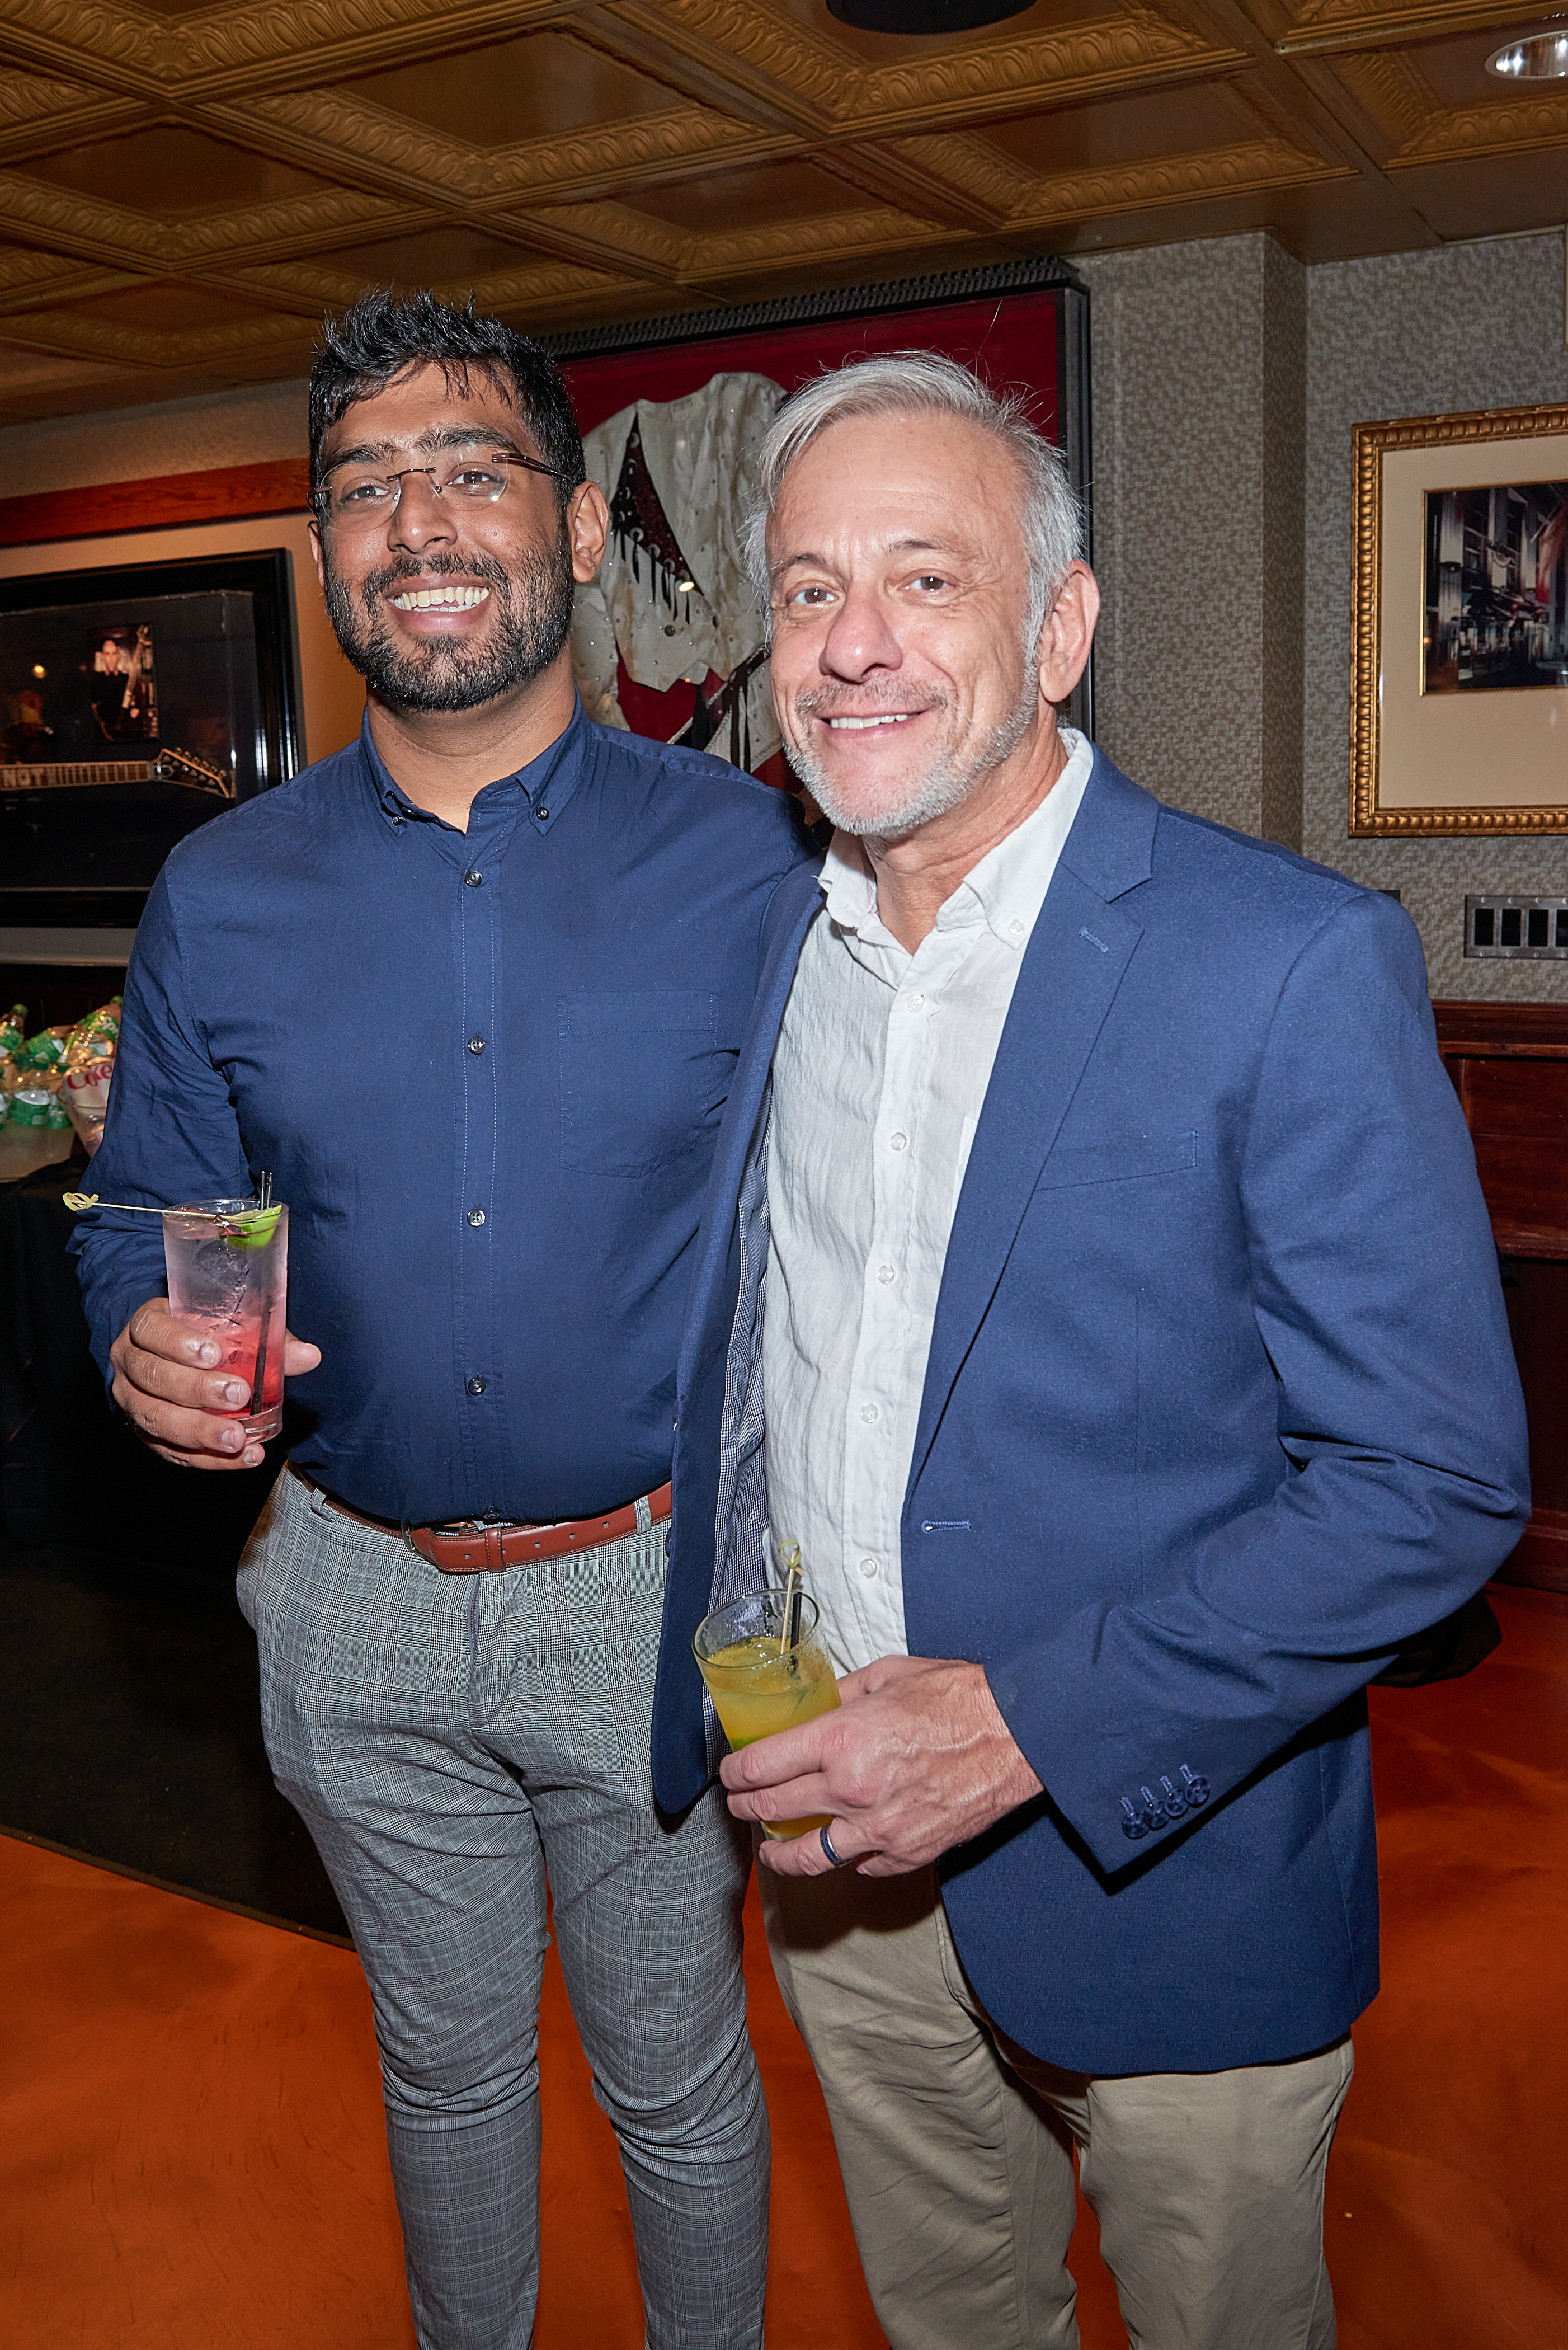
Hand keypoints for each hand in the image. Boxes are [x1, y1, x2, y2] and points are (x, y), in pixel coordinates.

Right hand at [109, 1295, 320, 1470]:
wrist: (171, 1361)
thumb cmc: (203, 1337)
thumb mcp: (230, 1328)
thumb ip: (268, 1340)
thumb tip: (309, 1355)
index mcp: (146, 1327)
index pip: (151, 1330)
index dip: (178, 1343)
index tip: (213, 1354)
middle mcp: (130, 1363)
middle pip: (153, 1378)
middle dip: (196, 1390)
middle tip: (237, 1396)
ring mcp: (132, 1402)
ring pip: (156, 1419)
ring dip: (199, 1431)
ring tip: (237, 1438)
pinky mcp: (145, 1435)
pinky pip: (171, 1451)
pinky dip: (208, 1458)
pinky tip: (240, 1457)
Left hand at [720, 1653, 1043, 1877]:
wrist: (1017, 1734)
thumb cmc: (956, 1698)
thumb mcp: (886, 1675)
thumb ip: (841, 1694)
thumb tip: (813, 1705)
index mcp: (841, 1739)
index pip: (762, 1766)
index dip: (735, 1772)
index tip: (730, 1773)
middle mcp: (853, 1790)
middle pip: (775, 1809)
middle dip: (746, 1808)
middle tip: (739, 1804)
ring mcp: (880, 1829)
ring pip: (809, 1857)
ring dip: (780, 1853)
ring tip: (770, 1848)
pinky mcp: (908, 1854)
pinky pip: (860, 1868)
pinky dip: (844, 1859)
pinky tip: (837, 1849)